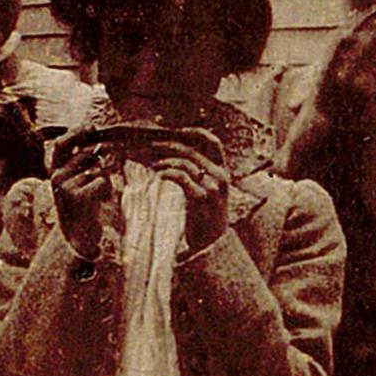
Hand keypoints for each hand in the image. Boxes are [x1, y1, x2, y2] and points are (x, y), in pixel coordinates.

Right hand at [48, 133, 116, 258]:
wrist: (76, 236)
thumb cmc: (80, 206)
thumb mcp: (76, 182)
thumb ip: (83, 164)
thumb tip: (100, 143)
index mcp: (53, 172)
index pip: (60, 144)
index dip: (76, 133)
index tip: (93, 126)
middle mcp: (55, 177)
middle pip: (84, 154)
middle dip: (99, 154)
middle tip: (111, 154)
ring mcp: (65, 187)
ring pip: (96, 169)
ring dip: (104, 179)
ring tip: (98, 194)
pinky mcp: (78, 196)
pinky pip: (101, 180)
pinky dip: (106, 189)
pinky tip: (100, 202)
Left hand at [135, 128, 231, 251]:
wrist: (213, 245)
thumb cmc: (206, 217)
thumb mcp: (208, 192)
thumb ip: (199, 175)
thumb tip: (174, 156)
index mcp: (223, 172)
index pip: (214, 143)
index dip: (197, 132)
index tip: (179, 130)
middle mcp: (220, 177)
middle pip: (192, 150)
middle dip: (169, 145)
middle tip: (152, 145)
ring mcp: (212, 187)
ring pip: (185, 162)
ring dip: (164, 160)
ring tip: (152, 165)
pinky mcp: (201, 199)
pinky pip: (181, 177)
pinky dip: (168, 172)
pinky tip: (159, 174)